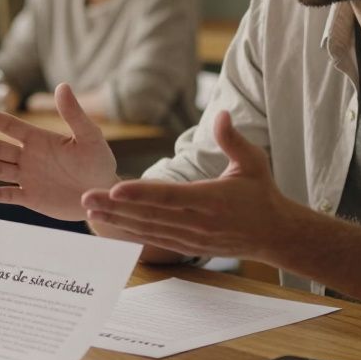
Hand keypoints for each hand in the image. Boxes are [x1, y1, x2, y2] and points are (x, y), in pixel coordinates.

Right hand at [0, 83, 117, 220]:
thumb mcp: (90, 136)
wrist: (102, 193)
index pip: (11, 126)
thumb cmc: (98, 162)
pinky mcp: (31, 198)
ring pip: (0, 171)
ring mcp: (28, 178)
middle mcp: (29, 157)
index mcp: (39, 139)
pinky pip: (10, 195)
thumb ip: (74, 114)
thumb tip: (62, 86)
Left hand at [81, 110, 291, 261]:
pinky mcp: (188, 246)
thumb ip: (232, 139)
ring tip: (89, 212)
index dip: (141, 193)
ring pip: (148, 229)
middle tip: (86, 198)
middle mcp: (198, 222)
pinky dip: (130, 233)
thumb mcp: (253, 162)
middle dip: (116, 207)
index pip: (170, 195)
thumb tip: (222, 113)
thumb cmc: (262, 193)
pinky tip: (111, 227)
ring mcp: (191, 237)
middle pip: (150, 214)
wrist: (275, 234)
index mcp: (212, 199)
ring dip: (117, 221)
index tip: (115, 187)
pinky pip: (154, 240)